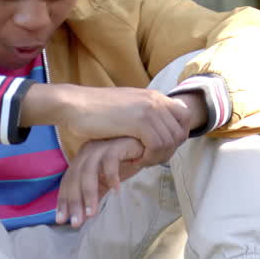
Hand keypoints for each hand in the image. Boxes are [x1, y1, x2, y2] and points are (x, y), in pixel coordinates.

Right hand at [23, 84, 189, 166]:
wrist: (74, 104)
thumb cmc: (95, 111)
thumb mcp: (127, 108)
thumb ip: (144, 114)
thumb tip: (157, 127)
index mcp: (155, 96)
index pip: (185, 116)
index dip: (179, 135)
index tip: (164, 148)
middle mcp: (157, 101)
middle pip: (180, 132)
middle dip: (169, 150)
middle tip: (152, 160)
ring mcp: (150, 110)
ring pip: (170, 141)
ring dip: (158, 156)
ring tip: (142, 162)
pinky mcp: (139, 122)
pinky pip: (157, 145)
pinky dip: (149, 157)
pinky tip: (136, 160)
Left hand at [56, 136, 144, 227]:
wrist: (145, 146)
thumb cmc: (125, 163)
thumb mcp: (106, 182)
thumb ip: (94, 195)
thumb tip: (82, 217)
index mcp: (81, 160)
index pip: (67, 182)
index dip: (63, 201)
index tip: (61, 220)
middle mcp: (87, 153)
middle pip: (75, 179)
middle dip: (74, 202)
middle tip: (76, 222)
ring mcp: (100, 148)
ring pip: (89, 172)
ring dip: (89, 194)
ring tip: (92, 213)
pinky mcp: (115, 146)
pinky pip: (110, 162)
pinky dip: (111, 177)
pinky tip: (116, 191)